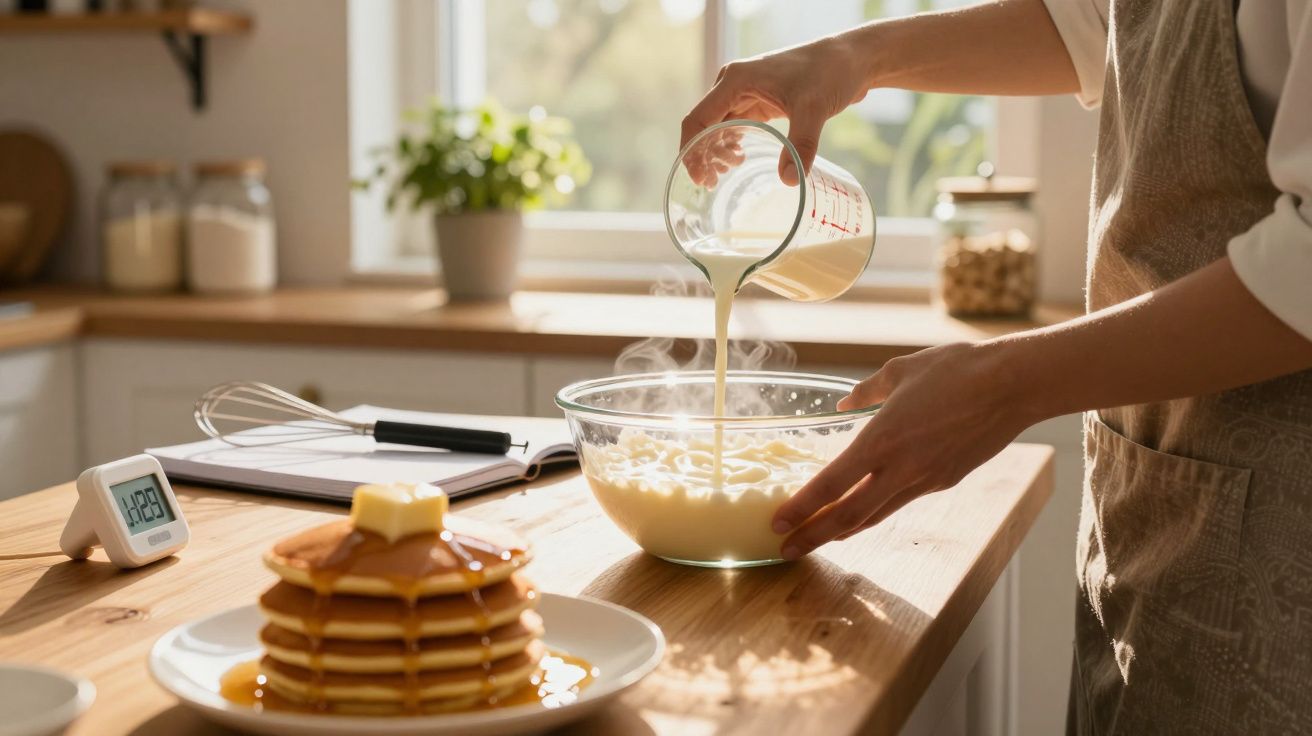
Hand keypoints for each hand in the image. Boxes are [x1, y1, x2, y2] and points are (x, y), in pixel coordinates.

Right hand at [681, 35, 872, 184]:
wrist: (852, 59)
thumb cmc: (830, 72)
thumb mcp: (814, 109)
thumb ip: (801, 145)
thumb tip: (790, 181)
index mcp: (736, 80)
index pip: (699, 119)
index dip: (692, 150)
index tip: (699, 178)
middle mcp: (734, 85)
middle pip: (704, 125)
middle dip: (703, 155)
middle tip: (711, 184)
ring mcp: (746, 93)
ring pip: (718, 127)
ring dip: (716, 151)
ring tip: (723, 175)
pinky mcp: (760, 101)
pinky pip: (736, 125)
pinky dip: (731, 144)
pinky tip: (738, 160)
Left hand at [771, 342, 1037, 559]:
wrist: (1013, 385)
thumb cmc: (956, 369)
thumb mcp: (901, 370)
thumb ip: (867, 390)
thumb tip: (844, 404)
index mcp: (882, 439)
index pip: (832, 484)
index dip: (802, 508)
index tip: (778, 523)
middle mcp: (901, 468)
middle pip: (848, 516)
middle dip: (813, 535)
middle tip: (786, 550)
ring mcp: (925, 480)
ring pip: (876, 515)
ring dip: (842, 530)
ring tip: (816, 539)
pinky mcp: (945, 481)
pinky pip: (901, 501)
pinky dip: (875, 512)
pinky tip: (862, 512)